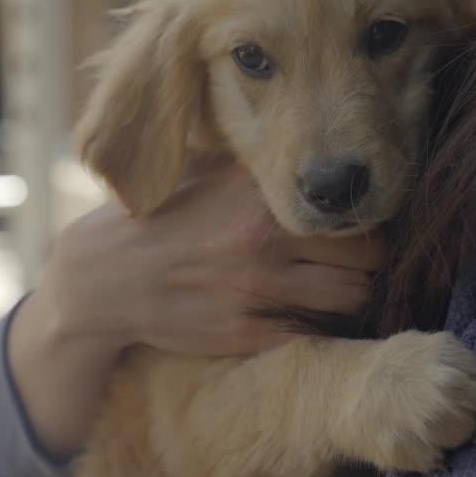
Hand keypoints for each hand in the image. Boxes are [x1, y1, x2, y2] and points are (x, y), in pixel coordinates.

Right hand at [7, 158, 385, 454]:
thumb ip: (257, 162)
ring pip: (353, 297)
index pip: (348, 208)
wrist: (104, 279)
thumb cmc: (161, 216)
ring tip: (342, 284)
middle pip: (368, 255)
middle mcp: (264, 243)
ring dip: (355, 292)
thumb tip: (310, 142)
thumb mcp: (205, 170)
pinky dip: (319, 321)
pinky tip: (306, 309)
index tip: (358, 215)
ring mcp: (257, 293)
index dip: (362, 213)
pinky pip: (313, 330)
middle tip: (360, 255)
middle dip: (371, 256)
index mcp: (258, 196)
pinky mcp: (247, 334)